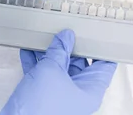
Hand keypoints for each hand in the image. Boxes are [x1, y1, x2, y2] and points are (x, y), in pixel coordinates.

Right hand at [0, 29, 116, 114]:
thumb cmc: (42, 105)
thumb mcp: (51, 69)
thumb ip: (59, 50)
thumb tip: (66, 36)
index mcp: (89, 90)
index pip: (104, 66)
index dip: (102, 49)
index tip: (98, 33)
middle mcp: (77, 93)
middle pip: (79, 63)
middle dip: (70, 46)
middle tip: (65, 28)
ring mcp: (59, 93)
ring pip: (58, 67)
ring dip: (49, 51)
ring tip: (45, 34)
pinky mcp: (42, 94)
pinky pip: (41, 72)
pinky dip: (35, 60)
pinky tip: (28, 48)